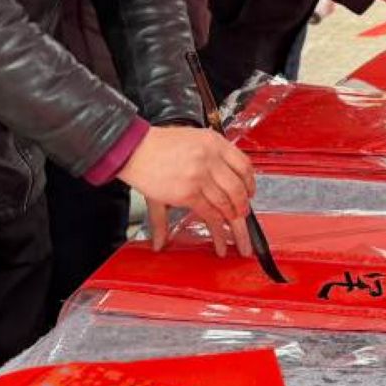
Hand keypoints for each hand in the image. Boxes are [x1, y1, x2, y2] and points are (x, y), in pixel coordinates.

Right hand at [123, 125, 255, 255]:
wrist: (136, 149)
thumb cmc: (159, 145)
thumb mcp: (190, 142)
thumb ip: (209, 160)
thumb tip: (217, 181)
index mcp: (214, 142)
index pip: (243, 164)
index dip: (250, 183)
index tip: (250, 194)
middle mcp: (211, 158)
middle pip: (238, 188)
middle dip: (244, 208)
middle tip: (245, 220)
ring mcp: (200, 176)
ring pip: (227, 205)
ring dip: (235, 226)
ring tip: (239, 240)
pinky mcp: (188, 193)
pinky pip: (210, 215)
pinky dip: (218, 232)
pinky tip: (221, 242)